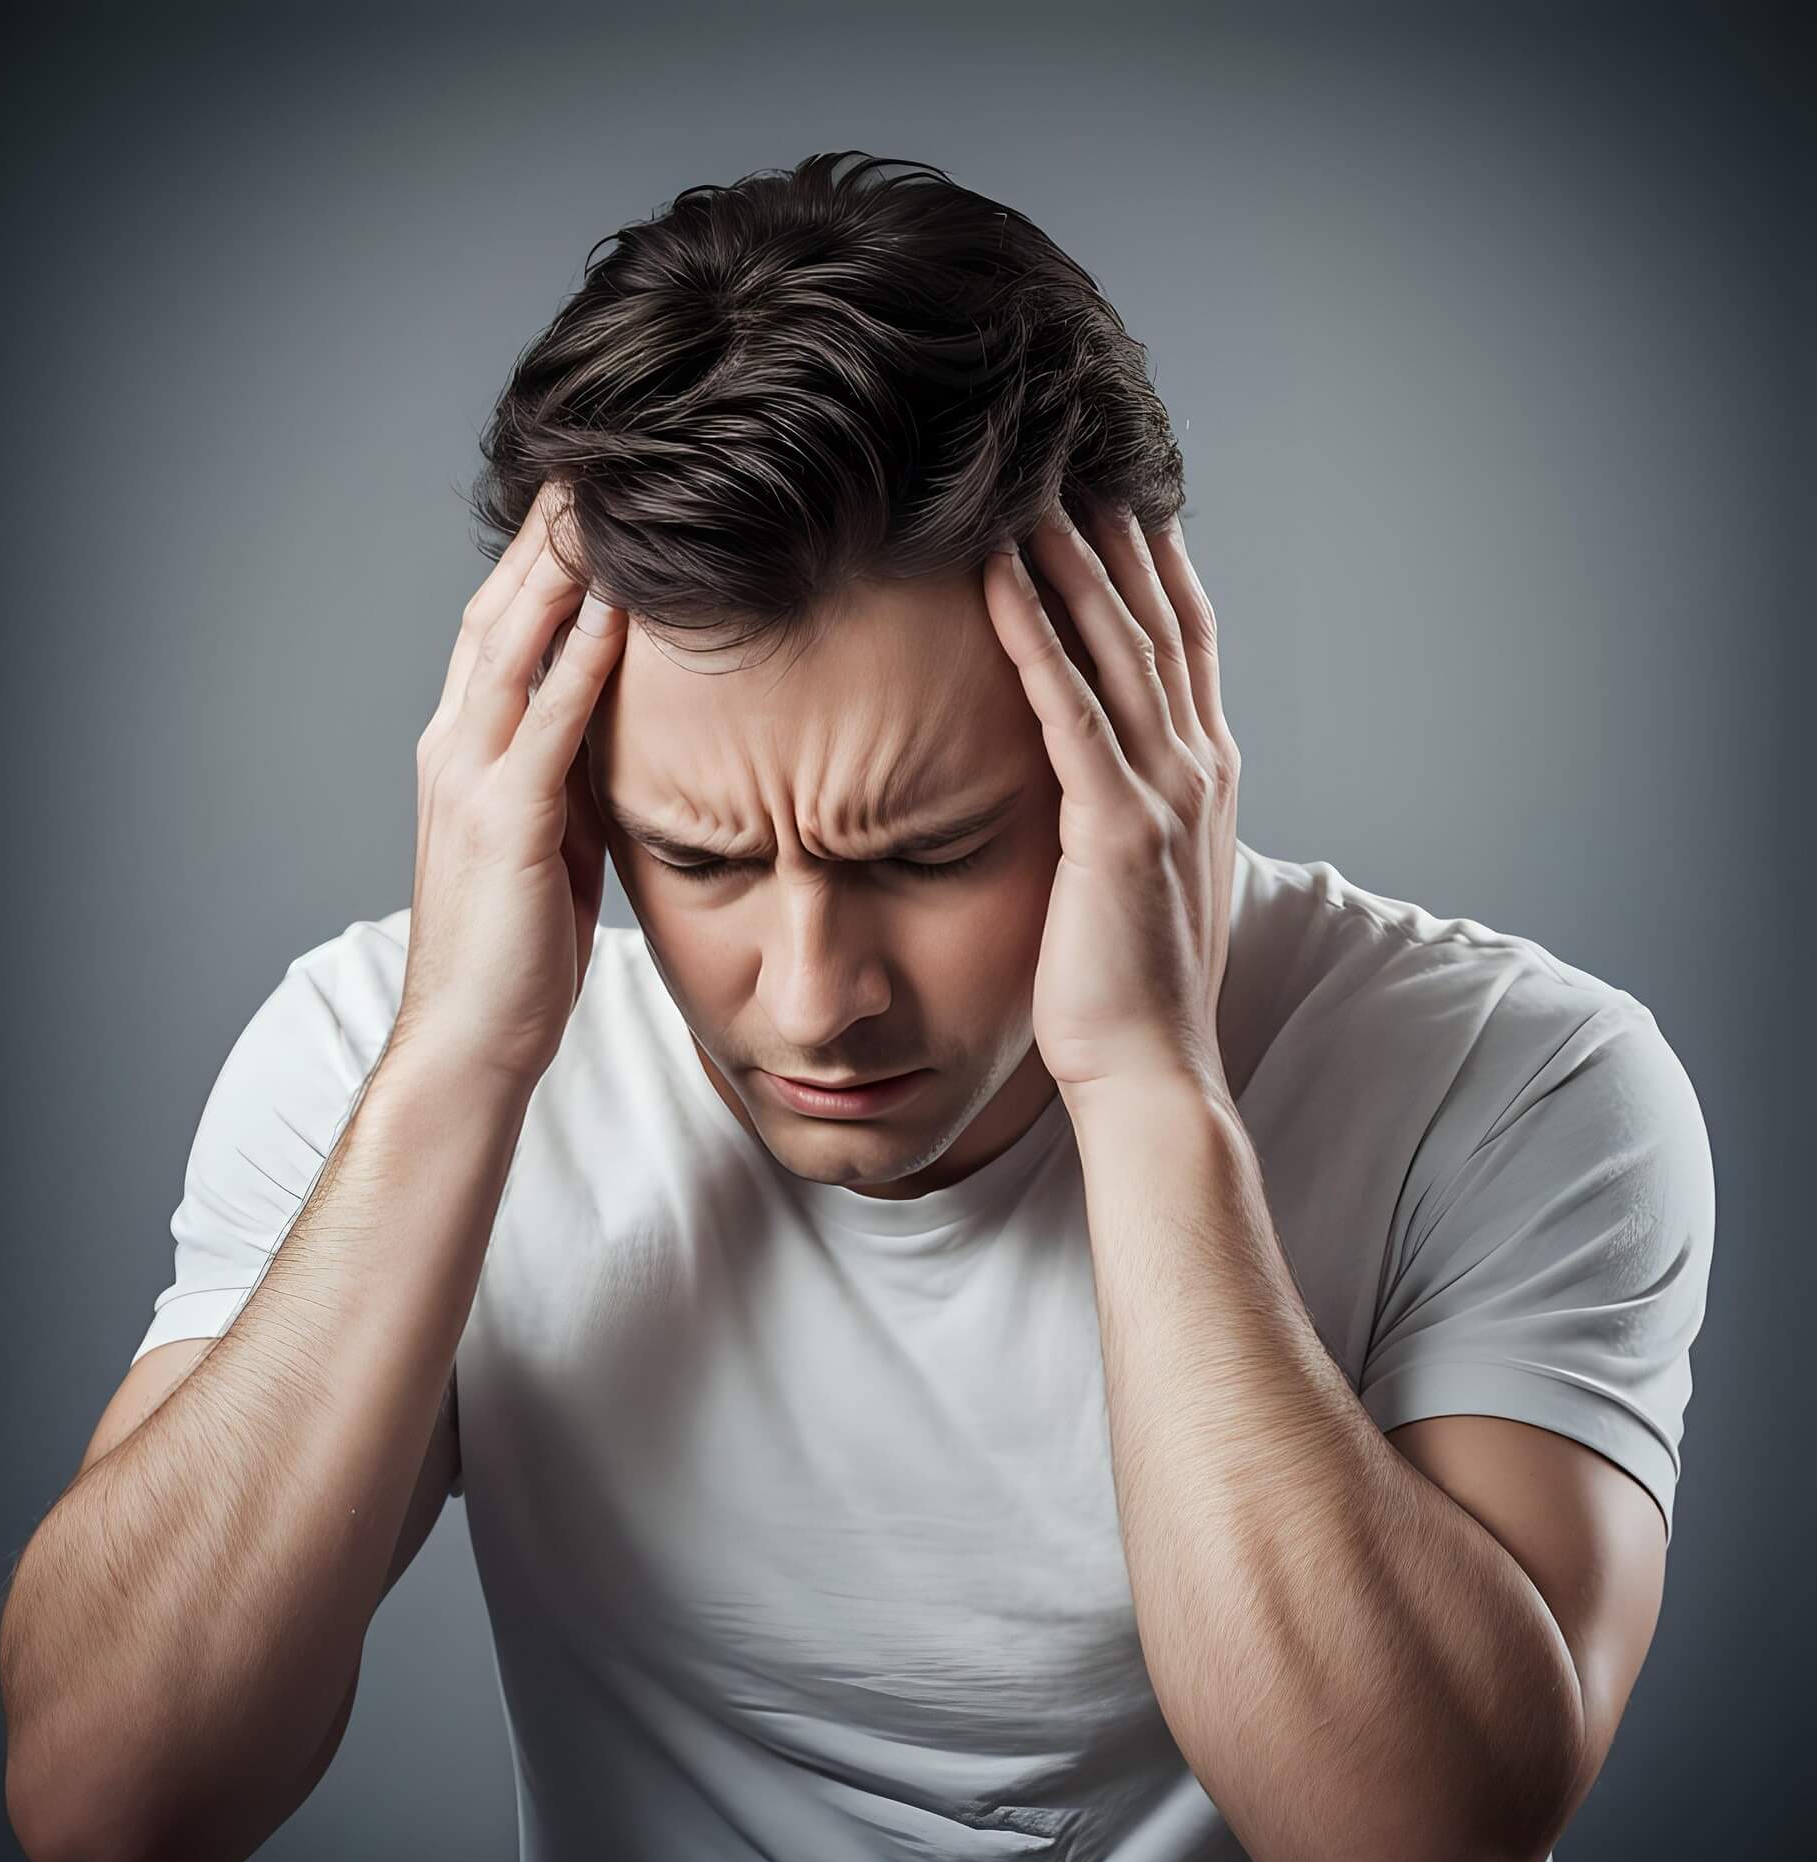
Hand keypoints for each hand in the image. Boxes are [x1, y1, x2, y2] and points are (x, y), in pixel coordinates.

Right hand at [390, 478, 627, 1094]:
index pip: (498, 631)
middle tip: (594, 463)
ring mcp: (472, 780)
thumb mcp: (547, 844)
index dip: (538, 562)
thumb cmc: (517, 952)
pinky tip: (618, 607)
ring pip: (513, 646)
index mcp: (462, 753)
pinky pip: (549, 721)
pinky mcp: (507, 821)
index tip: (585, 503)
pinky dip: (582, 658)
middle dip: (545, 536)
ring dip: (561, 569)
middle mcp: (454, 749)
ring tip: (604, 499)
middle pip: (498, 613)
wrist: (473, 1039)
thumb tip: (618, 730)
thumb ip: (567, 778)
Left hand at [983, 494, 1239, 1108]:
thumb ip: (1137, 804)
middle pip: (1157, 613)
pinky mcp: (1116, 828)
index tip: (1112, 483)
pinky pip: (1068, 707)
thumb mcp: (1147, 874)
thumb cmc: (1131, 984)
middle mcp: (1199, 764)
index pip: (1181, 635)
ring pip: (1116, 641)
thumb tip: (1101, 766)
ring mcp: (1166, 792)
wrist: (1153, 1073)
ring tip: (1025, 477)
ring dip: (1070, 552)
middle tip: (1069, 445)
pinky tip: (997, 572)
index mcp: (1206, 772)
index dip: (1151, 554)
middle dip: (1115, 524)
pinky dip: (1034, 631)